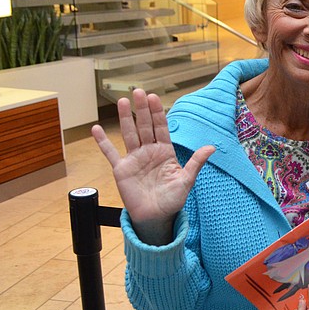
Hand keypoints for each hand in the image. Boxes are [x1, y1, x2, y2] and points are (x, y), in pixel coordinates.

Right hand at [91, 88, 214, 244]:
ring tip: (122, 101)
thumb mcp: (186, 180)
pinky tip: (96, 129)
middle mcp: (149, 152)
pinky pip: (110, 153)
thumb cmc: (172, 199)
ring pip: (129, 134)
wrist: (156, 217)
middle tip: (138, 92)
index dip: (158, 113)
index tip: (154, 98)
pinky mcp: (121, 169)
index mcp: (165, 152)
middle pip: (145, 126)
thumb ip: (196, 162)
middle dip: (142, 109)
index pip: (161, 128)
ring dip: (125, 118)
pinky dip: (103, 142)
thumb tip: (212, 147)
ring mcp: (134, 159)